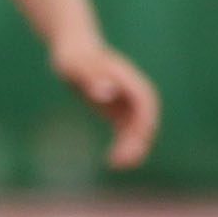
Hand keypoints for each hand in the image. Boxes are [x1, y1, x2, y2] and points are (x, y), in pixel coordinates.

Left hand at [53, 37, 160, 169]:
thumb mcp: (77, 66)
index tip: (138, 138)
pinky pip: (126, 132)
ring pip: (136, 129)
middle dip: (138, 140)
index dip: (144, 119)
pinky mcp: (118, 111)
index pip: (145, 101)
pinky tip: (113, 161)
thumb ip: (91, 77)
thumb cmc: (74, 58)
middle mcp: (132, 91)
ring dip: (132, 147)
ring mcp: (127, 102)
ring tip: (118, 165)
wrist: (73, 51)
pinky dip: (123, 146)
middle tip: (124, 161)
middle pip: (144, 118)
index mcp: (127, 78)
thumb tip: (105, 93)